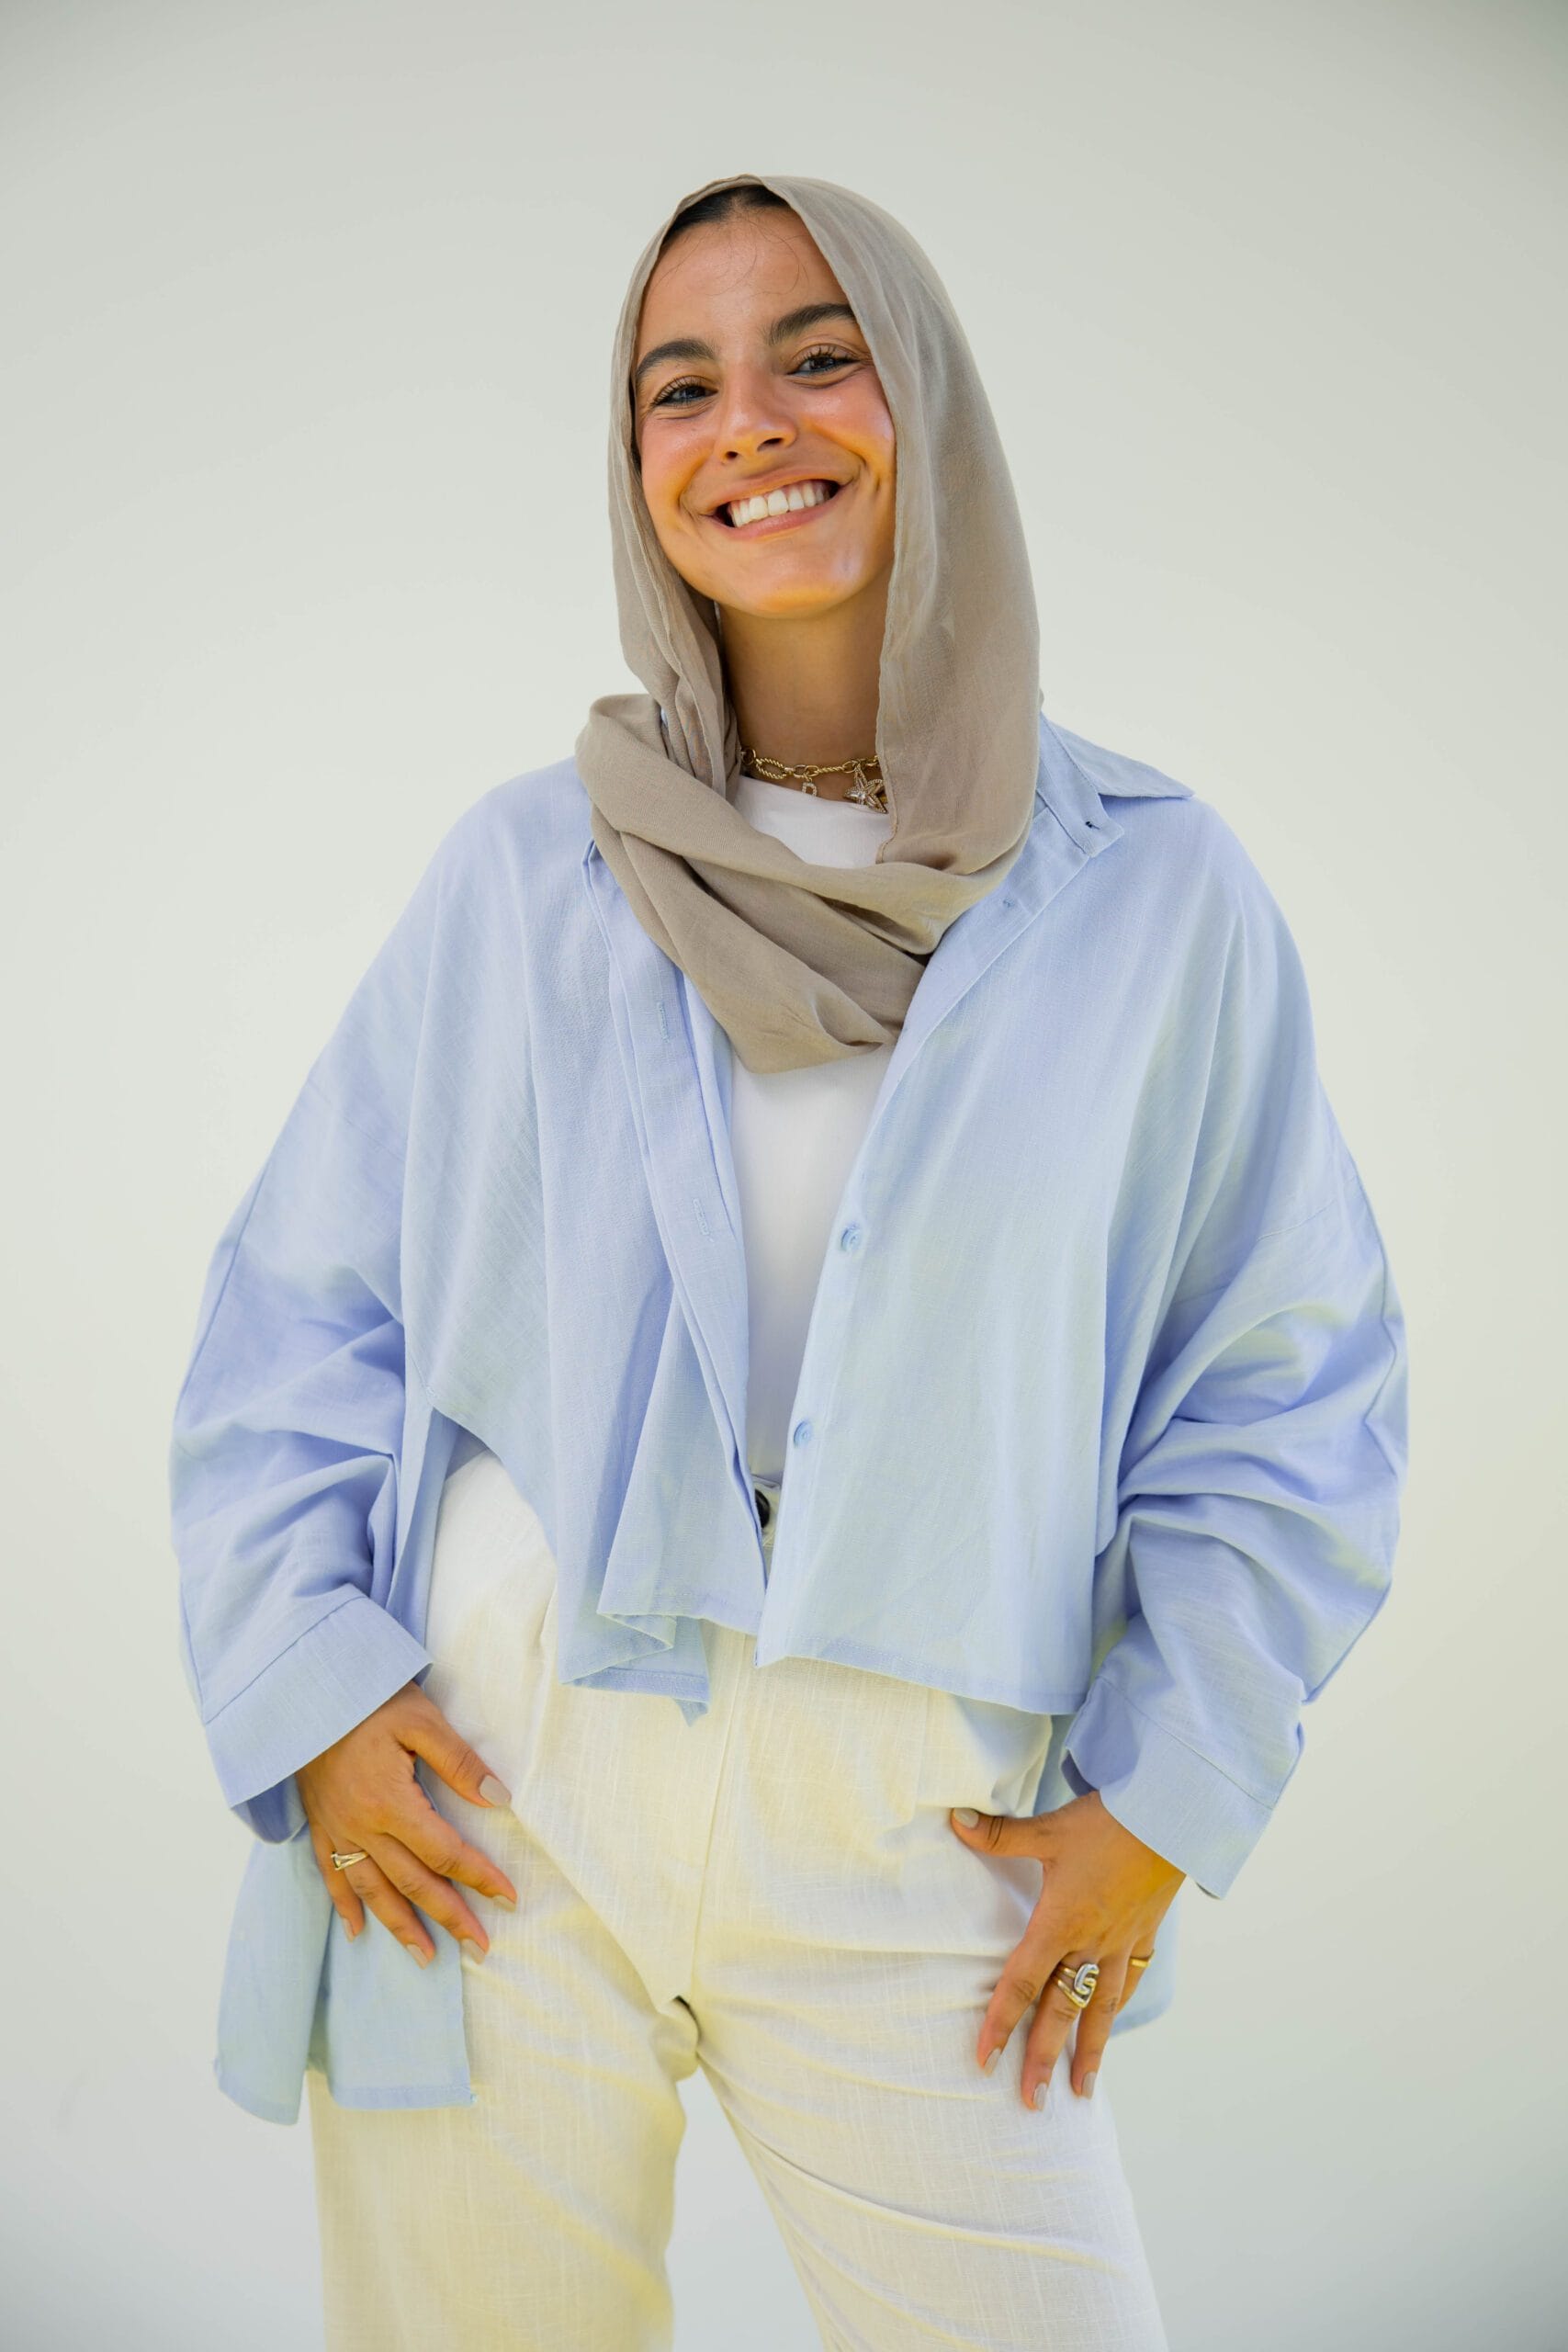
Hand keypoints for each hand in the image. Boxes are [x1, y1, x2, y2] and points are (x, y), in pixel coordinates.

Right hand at [297, 1680, 519, 1966]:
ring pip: (373, 1891)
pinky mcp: (319, 1825)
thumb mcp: (421, 1720)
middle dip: (449, 1916)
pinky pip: (331, 1876)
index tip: (508, 1898)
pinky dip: (345, 1906)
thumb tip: (499, 1799)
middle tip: (481, 1947)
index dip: (479, 1877)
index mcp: (392, 1803)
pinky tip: (357, 1931)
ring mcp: (337, 1830)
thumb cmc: (369, 1700)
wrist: (303, 1693)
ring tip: (426, 1957)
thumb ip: (460, 1762)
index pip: (445, 1852)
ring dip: (401, 1927)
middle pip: (413, 1883)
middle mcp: (363, 1827)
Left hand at [948, 1789, 1183, 2108]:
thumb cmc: (1107, 1823)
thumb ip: (1000, 1834)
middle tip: (1032, 2102)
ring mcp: (1122, 1944)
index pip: (1023, 1983)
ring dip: (1090, 2052)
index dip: (1001, 2023)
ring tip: (1082, 2093)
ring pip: (1101, 2009)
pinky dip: (1118, 2005)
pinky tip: (1110, 2021)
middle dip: (1045, 2059)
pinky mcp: (1145, 1934)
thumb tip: (955, 1818)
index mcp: (1061, 1923)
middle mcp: (1091, 1944)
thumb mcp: (1049, 1828)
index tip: (985, 2061)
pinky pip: (1130, 1980)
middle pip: (1062, 2012)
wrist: (1171, 1817)